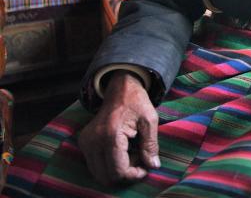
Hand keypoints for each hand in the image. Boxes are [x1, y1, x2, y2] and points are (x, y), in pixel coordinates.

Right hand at [78, 71, 160, 185]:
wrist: (120, 89)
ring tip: (132, 156)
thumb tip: (153, 166)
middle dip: (125, 175)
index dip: (134, 175)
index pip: (118, 171)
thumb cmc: (137, 102)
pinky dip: (108, 165)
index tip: (146, 167)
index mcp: (111, 135)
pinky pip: (95, 164)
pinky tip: (122, 153)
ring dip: (116, 171)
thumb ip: (150, 145)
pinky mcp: (84, 143)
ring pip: (99, 173)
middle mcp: (93, 141)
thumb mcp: (150, 120)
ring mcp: (86, 142)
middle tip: (139, 162)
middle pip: (106, 176)